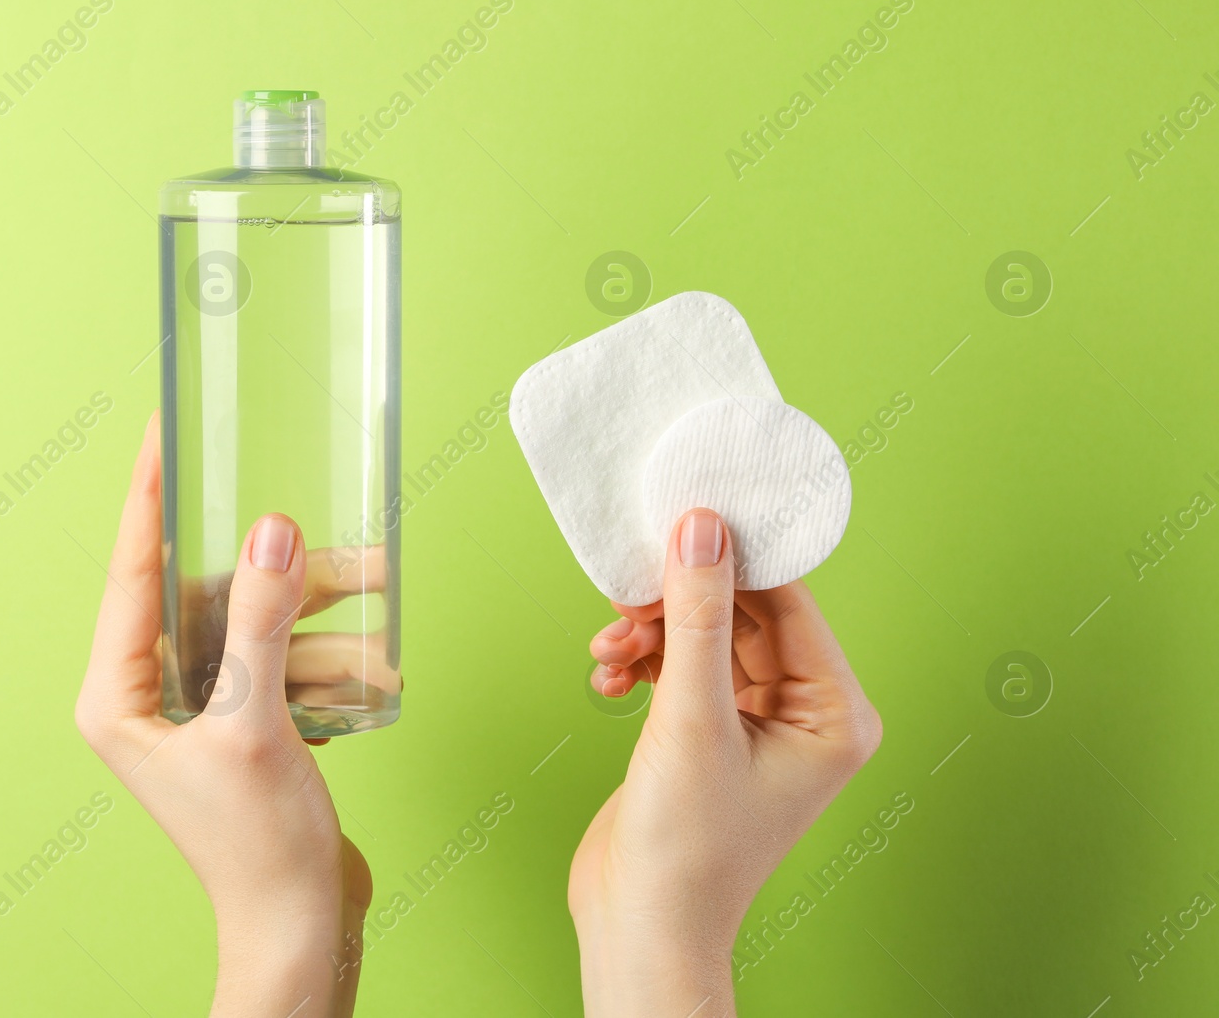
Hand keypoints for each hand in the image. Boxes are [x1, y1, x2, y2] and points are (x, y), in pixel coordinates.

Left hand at [76, 413, 370, 1017]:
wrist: (302, 929)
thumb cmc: (258, 848)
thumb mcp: (258, 722)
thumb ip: (264, 620)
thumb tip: (271, 529)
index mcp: (119, 693)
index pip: (133, 570)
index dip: (150, 496)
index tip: (164, 434)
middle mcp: (149, 695)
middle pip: (216, 595)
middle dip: (287, 576)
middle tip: (344, 549)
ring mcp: (198, 710)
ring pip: (262, 628)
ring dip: (325, 628)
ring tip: (381, 635)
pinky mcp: (243, 725)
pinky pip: (285, 663)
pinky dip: (328, 663)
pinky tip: (374, 675)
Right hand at [569, 508, 880, 1017]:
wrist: (641, 927)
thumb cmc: (687, 849)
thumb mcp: (690, 719)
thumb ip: (697, 618)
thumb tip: (702, 530)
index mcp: (834, 712)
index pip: (788, 601)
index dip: (734, 558)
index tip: (682, 517)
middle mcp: (805, 712)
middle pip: (742, 612)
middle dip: (678, 602)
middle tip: (626, 598)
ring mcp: (755, 722)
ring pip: (704, 635)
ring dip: (652, 632)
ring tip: (609, 649)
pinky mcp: (709, 729)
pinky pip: (680, 664)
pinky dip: (642, 661)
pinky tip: (608, 676)